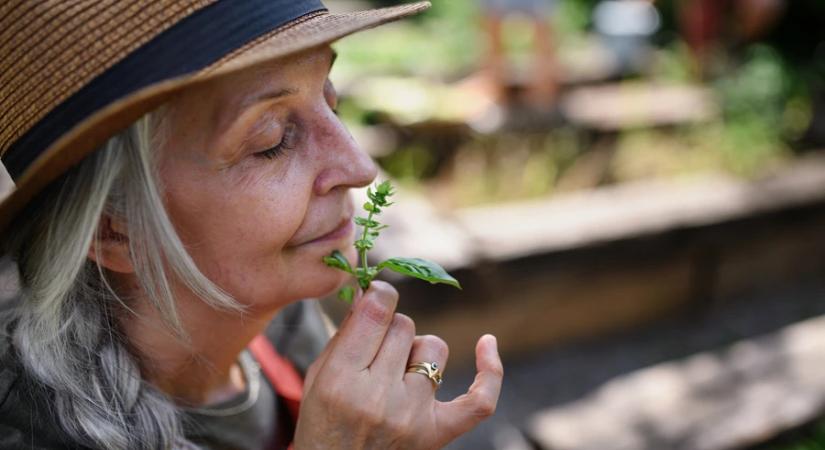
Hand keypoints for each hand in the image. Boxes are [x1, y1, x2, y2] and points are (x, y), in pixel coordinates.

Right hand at [294, 281, 503, 449]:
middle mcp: (380, 398)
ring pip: (434, 347)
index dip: (379, 295)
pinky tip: (486, 343)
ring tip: (398, 374)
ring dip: (417, 352)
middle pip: (404, 326)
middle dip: (389, 331)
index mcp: (341, 381)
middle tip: (375, 353)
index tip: (377, 296)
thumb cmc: (323, 424)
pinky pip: (480, 400)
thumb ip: (345, 334)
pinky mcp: (438, 435)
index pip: (376, 312)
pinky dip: (489, 371)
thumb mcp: (317, 377)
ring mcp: (413, 417)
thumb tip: (375, 293)